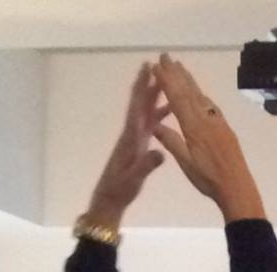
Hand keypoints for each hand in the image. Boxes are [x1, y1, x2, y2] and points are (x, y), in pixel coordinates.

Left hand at [89, 62, 166, 225]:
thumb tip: (161, 152)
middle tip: (158, 65)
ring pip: (145, 111)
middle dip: (148, 84)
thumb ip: (146, 165)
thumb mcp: (134, 179)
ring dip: (154, 96)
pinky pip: (150, 124)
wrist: (109, 201)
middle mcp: (132, 133)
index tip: (148, 68)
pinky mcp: (138, 146)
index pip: (137, 106)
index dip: (142, 87)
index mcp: (131, 137)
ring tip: (165, 82)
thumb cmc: (120, 190)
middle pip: (140, 103)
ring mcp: (134, 139)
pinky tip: (167, 110)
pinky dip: (158, 114)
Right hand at [151, 54, 262, 220]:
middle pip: (189, 92)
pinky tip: (200, 94)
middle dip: (176, 73)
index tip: (157, 66)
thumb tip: (154, 124)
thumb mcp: (186, 163)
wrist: (238, 188)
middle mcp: (206, 120)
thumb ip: (171, 142)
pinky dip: (201, 95)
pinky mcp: (226, 129)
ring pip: (201, 96)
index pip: (177, 99)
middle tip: (166, 56)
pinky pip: (211, 106)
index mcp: (194, 127)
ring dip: (189, 80)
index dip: (167, 81)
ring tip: (180, 67)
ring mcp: (218, 123)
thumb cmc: (208, 180)